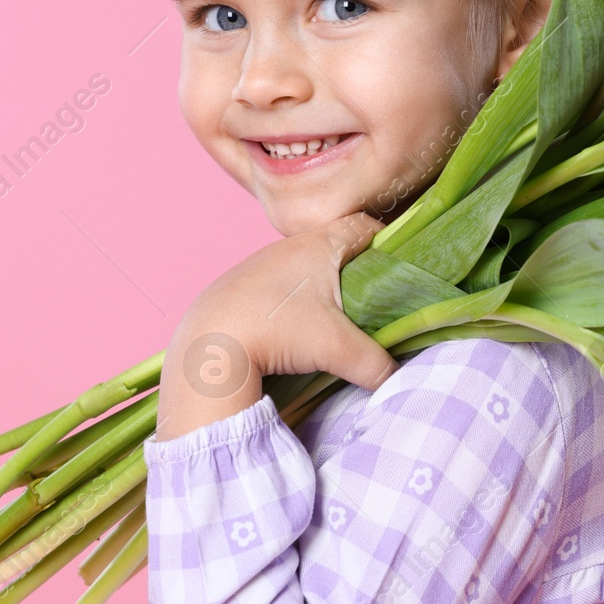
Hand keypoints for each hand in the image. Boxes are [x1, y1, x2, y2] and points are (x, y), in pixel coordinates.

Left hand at [156, 212, 397, 440]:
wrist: (208, 345)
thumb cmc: (277, 332)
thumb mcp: (336, 349)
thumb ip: (374, 362)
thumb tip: (394, 378)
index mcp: (319, 245)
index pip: (364, 225)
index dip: (384, 241)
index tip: (395, 265)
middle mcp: (288, 246)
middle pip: (334, 246)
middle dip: (354, 269)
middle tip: (370, 299)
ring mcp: (259, 264)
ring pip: (303, 266)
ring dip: (318, 286)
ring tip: (329, 318)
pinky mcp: (239, 286)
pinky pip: (276, 284)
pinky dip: (290, 299)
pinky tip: (289, 327)